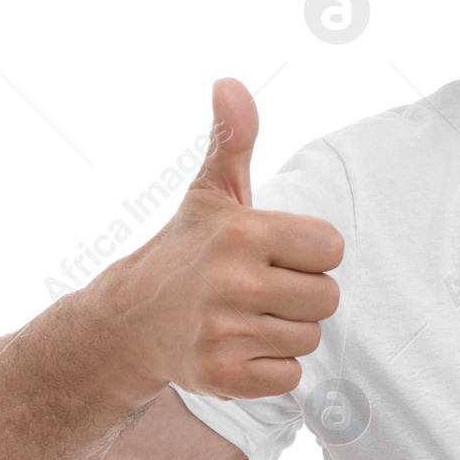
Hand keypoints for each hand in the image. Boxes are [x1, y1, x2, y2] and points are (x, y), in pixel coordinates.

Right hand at [98, 78, 342, 401]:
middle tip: (258, 289)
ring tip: (246, 317)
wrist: (129, 323)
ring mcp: (225, 332)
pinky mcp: (223, 376)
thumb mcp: (211, 192)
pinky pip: (290, 376)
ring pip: (309, 338)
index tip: (273, 253)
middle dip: (300, 295)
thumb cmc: (187, 249)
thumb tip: (229, 83)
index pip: (331, 248)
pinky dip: (272, 368)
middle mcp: (233, 282)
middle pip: (327, 298)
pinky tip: (239, 347)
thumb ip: (233, 138)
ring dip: (285, 331)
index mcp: (242, 232)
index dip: (308, 253)